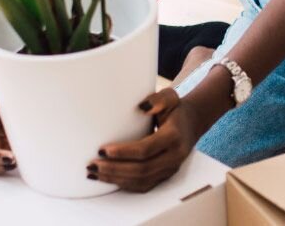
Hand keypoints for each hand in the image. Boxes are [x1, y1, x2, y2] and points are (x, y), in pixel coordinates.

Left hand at [90, 89, 209, 192]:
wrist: (192, 124)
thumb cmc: (175, 110)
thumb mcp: (170, 98)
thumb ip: (158, 99)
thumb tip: (141, 107)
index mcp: (173, 137)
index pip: (146, 150)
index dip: (123, 153)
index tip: (102, 150)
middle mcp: (174, 156)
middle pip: (141, 169)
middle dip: (114, 169)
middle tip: (92, 164)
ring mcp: (170, 169)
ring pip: (141, 181)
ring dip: (115, 179)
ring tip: (94, 173)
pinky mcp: (165, 176)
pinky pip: (144, 186)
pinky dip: (124, 185)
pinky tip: (108, 179)